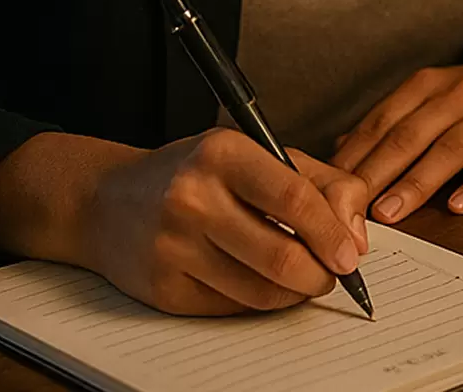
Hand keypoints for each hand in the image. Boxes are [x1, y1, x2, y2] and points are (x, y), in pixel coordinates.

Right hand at [79, 129, 369, 315]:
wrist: (107, 201)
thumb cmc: (193, 175)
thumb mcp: (255, 154)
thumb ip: (319, 182)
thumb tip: (355, 233)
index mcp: (222, 153)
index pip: (295, 198)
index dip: (332, 233)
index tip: (350, 254)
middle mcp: (192, 197)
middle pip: (282, 257)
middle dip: (320, 275)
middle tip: (330, 274)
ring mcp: (173, 246)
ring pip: (261, 292)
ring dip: (294, 294)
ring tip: (299, 278)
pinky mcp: (163, 288)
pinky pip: (232, 308)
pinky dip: (258, 302)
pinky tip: (256, 282)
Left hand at [331, 36, 462, 223]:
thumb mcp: (435, 92)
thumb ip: (393, 119)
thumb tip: (344, 147)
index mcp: (427, 85)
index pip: (382, 121)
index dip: (354, 155)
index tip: (329, 187)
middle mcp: (456, 95)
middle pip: (409, 135)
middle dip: (376, 172)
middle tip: (349, 207)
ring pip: (449, 149)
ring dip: (416, 182)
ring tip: (391, 212)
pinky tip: (459, 205)